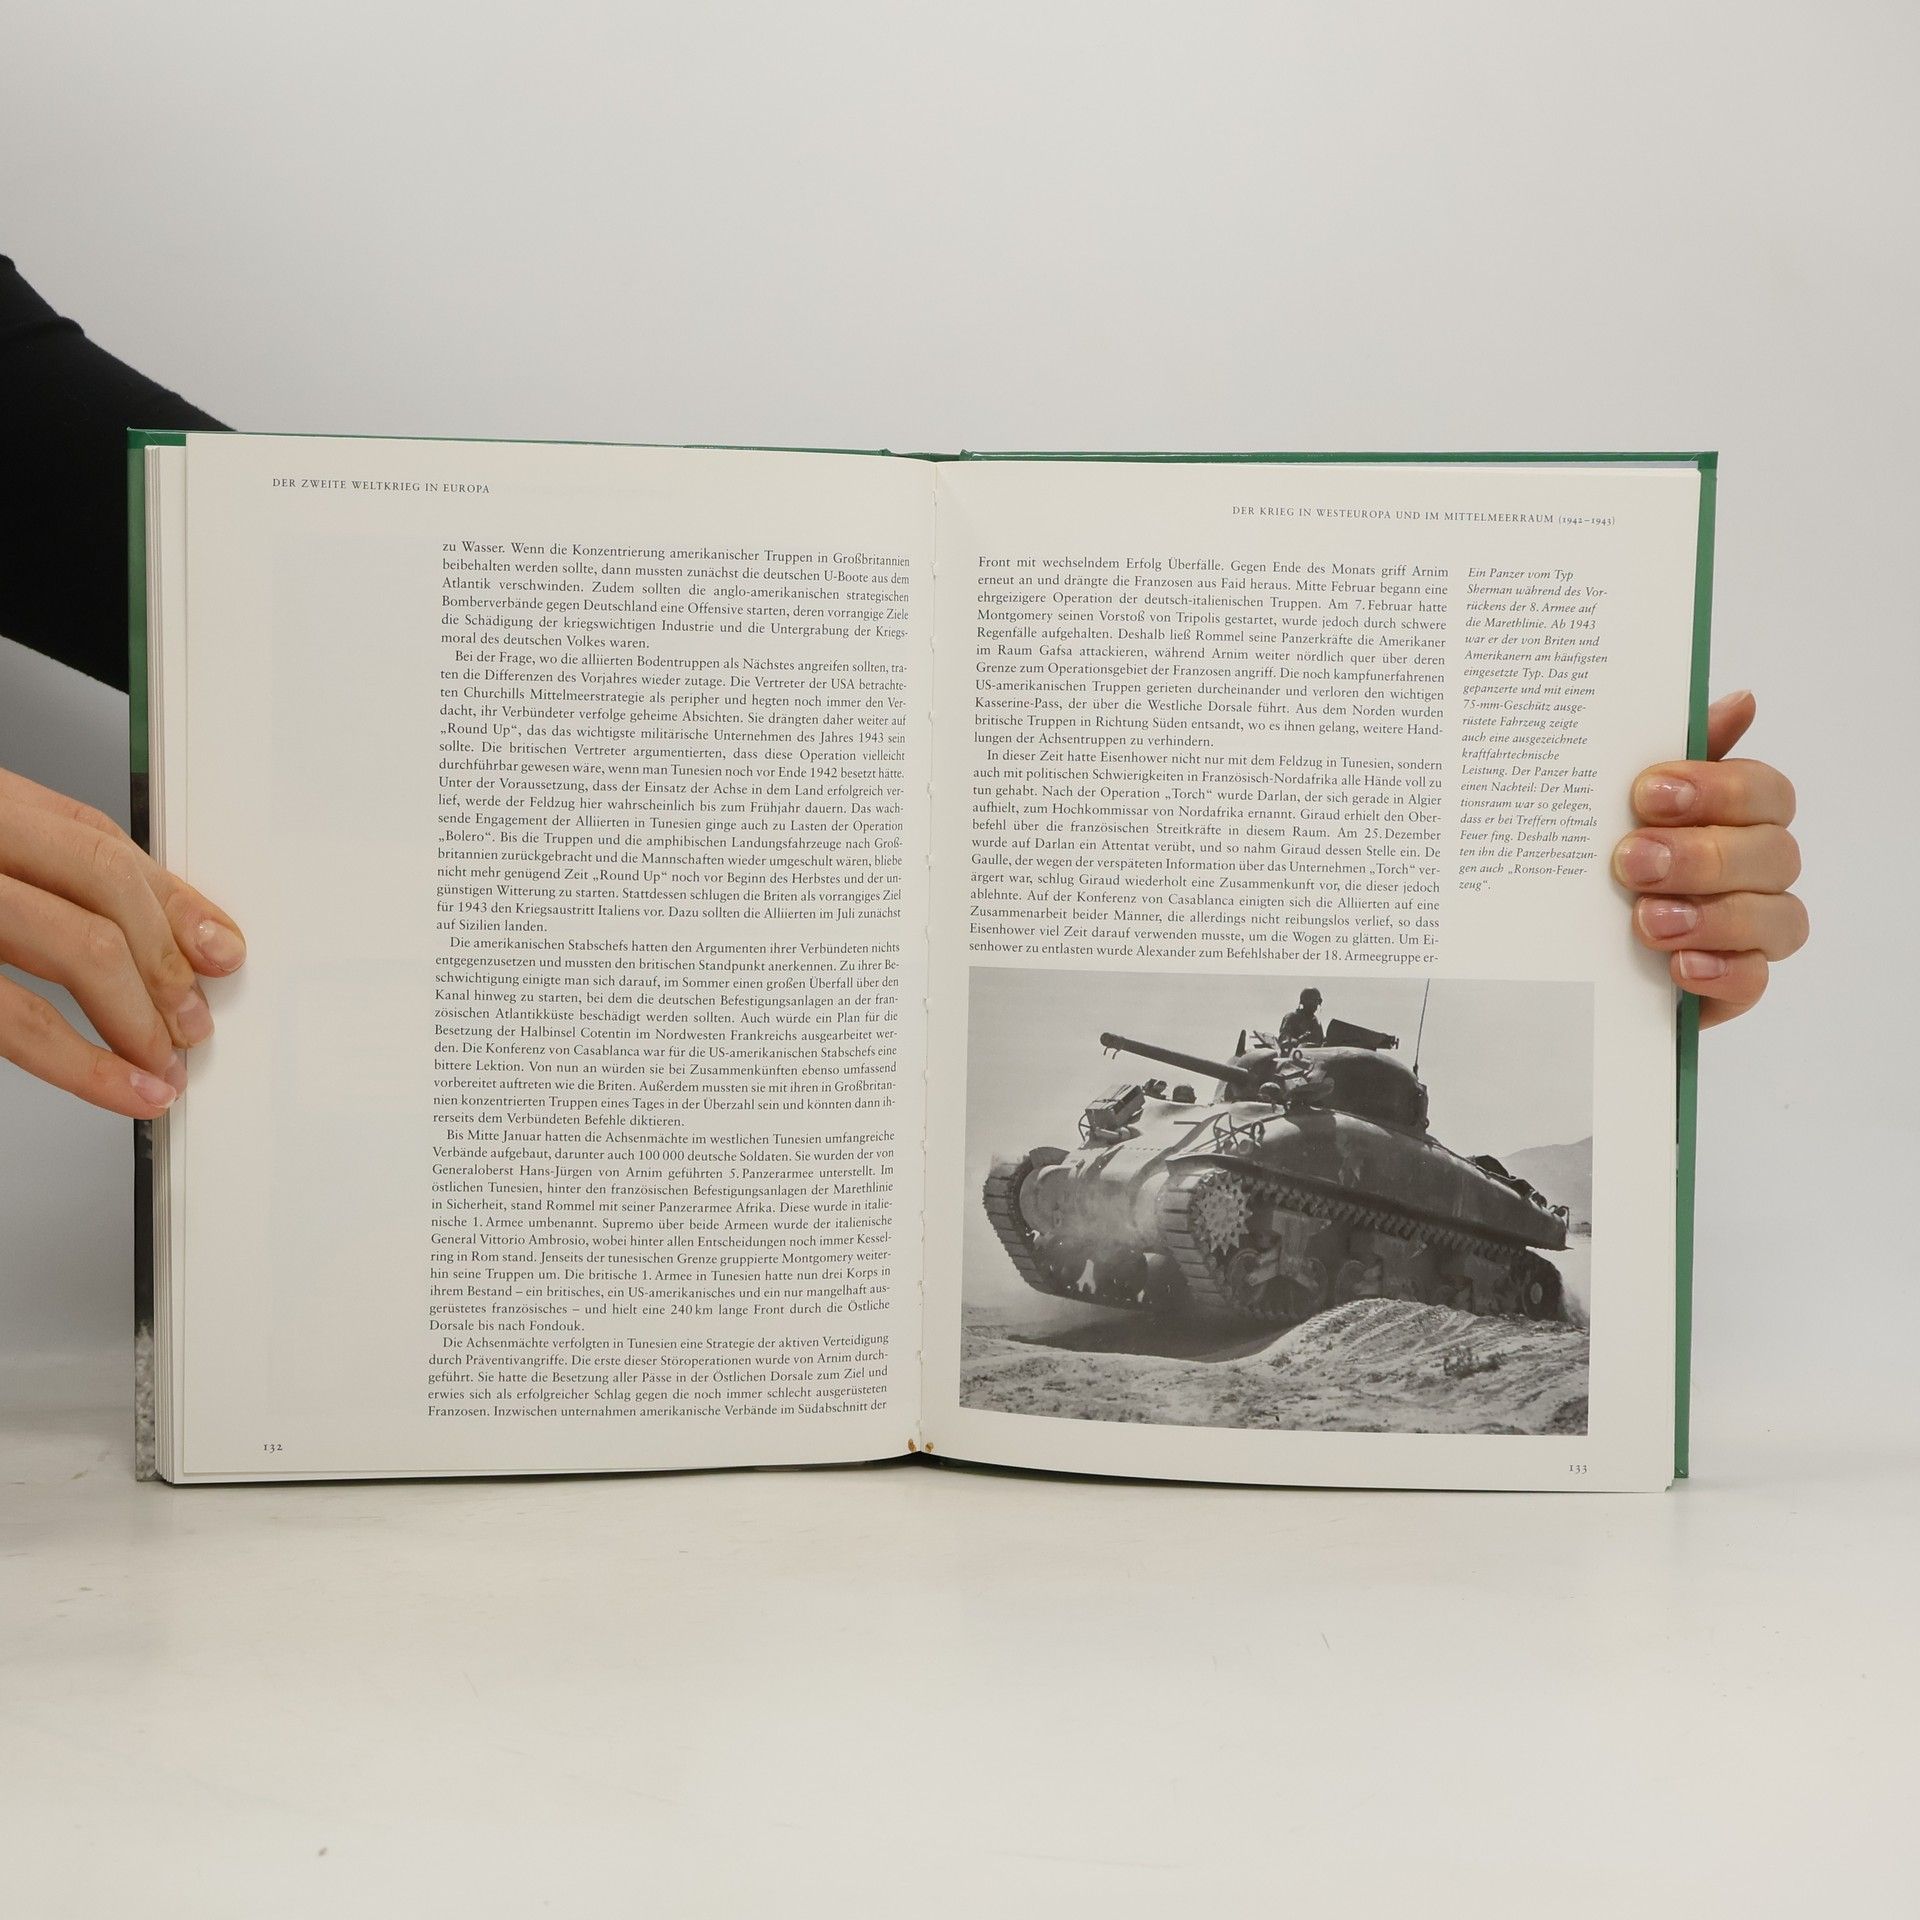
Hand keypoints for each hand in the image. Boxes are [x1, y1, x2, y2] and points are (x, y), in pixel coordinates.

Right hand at [0, 766, 244, 1115]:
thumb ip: (50, 880)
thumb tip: (161, 934)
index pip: (100, 841)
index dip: (174, 900)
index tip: (221, 949)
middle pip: (106, 885)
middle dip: (167, 961)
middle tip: (196, 1021)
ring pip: (80, 946)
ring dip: (141, 1018)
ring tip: (166, 1065)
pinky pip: (20, 1019)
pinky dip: (86, 1066)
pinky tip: (126, 1090)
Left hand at [1615, 690, 1805, 1027]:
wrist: (1547, 941)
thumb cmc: (1591, 855)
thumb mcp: (1608, 799)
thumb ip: (1666, 749)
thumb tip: (1740, 701)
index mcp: (1734, 813)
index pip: (1765, 791)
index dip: (1719, 790)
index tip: (1646, 793)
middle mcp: (1753, 867)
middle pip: (1774, 853)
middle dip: (1702, 856)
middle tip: (1630, 861)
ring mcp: (1749, 929)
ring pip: (1778, 918)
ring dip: (1713, 916)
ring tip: (1645, 920)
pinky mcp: (1730, 984)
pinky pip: (1755, 981)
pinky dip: (1722, 972)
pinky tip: (1678, 967)